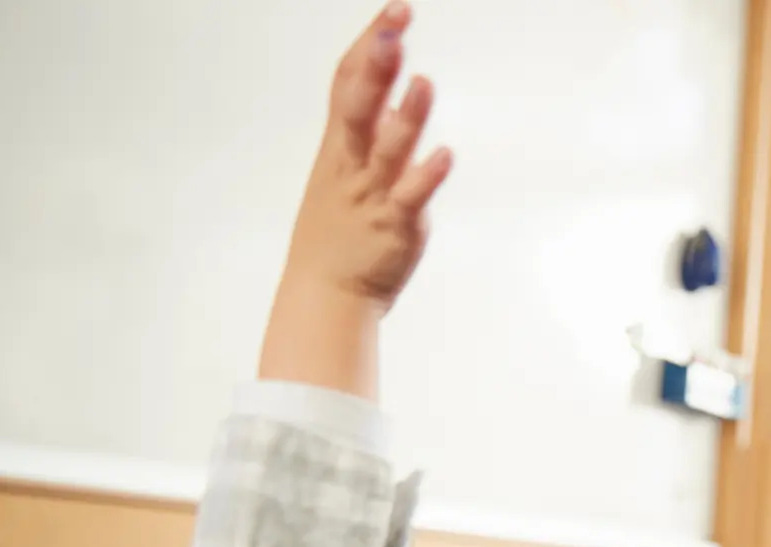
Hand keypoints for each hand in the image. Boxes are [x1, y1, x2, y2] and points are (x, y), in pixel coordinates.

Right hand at [281, 3, 451, 312]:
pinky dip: (426, 177)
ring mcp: (372, 195)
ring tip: (423, 81)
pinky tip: (445, 155)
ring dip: (407, 116)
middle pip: (360, 106)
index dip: (367, 46)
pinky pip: (409, 199)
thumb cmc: (338, 230)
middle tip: (394, 26)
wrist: (325, 294)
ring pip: (388, 149)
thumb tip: (399, 95)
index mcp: (339, 146)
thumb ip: (371, 131)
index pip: (348, 83)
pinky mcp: (394, 226)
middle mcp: (353, 164)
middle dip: (376, 66)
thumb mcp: (344, 169)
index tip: (392, 13)